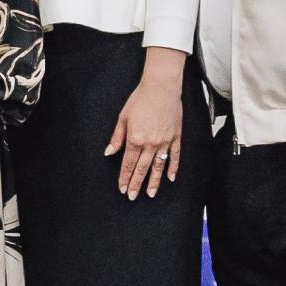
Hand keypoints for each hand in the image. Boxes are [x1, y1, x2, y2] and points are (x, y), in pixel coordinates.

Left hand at [105, 63, 187, 199]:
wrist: (161, 88)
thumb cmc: (140, 100)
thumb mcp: (122, 118)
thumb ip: (116, 138)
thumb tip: (109, 152)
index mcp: (135, 139)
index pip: (128, 163)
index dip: (124, 177)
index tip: (122, 188)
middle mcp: (150, 144)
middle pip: (142, 168)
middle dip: (136, 184)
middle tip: (132, 196)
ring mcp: (165, 142)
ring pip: (159, 166)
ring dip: (154, 181)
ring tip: (150, 194)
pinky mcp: (176, 137)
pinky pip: (175, 157)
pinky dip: (173, 168)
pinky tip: (170, 178)